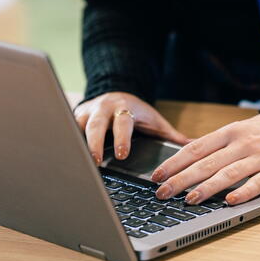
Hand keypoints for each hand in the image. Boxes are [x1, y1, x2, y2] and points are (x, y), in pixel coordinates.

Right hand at [74, 92, 188, 162]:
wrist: (115, 96)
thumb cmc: (137, 114)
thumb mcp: (155, 122)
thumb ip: (172, 136)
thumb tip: (196, 147)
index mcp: (124, 108)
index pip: (123, 122)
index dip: (122, 138)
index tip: (122, 154)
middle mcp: (102, 108)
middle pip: (95, 124)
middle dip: (93, 143)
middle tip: (94, 162)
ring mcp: (85, 113)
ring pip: (76, 126)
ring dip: (75, 144)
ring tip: (74, 164)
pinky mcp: (73, 120)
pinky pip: (68, 131)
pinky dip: (67, 144)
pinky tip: (64, 159)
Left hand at [150, 112, 259, 205]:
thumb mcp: (240, 130)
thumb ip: (217, 145)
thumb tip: (186, 157)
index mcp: (230, 133)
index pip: (196, 148)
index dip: (174, 162)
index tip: (157, 175)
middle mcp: (242, 144)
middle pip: (207, 163)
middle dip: (182, 178)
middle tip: (163, 192)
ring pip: (229, 173)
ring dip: (208, 187)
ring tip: (190, 199)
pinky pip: (259, 183)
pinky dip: (244, 192)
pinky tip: (230, 201)